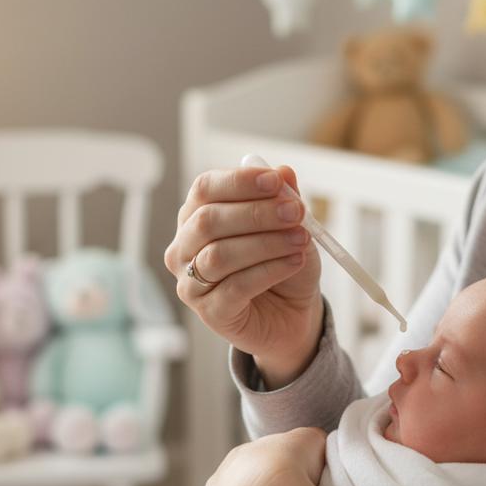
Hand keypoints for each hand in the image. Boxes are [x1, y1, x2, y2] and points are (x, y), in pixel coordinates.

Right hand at [164, 166, 323, 385]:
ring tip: (301, 240)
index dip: (239, 181)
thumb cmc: (283, 263)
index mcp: (196, 215)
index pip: (204, 189)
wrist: (292, 314)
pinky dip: (270, 270)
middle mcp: (184, 247)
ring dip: (266, 243)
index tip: (275, 181)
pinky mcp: (209, 312)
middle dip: (255, 213)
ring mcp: (190, 282)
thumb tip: (284, 171)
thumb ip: (284, 199)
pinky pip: (236, 287)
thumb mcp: (290, 226)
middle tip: (296, 211)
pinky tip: (295, 262)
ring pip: (220, 255)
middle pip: (208, 220)